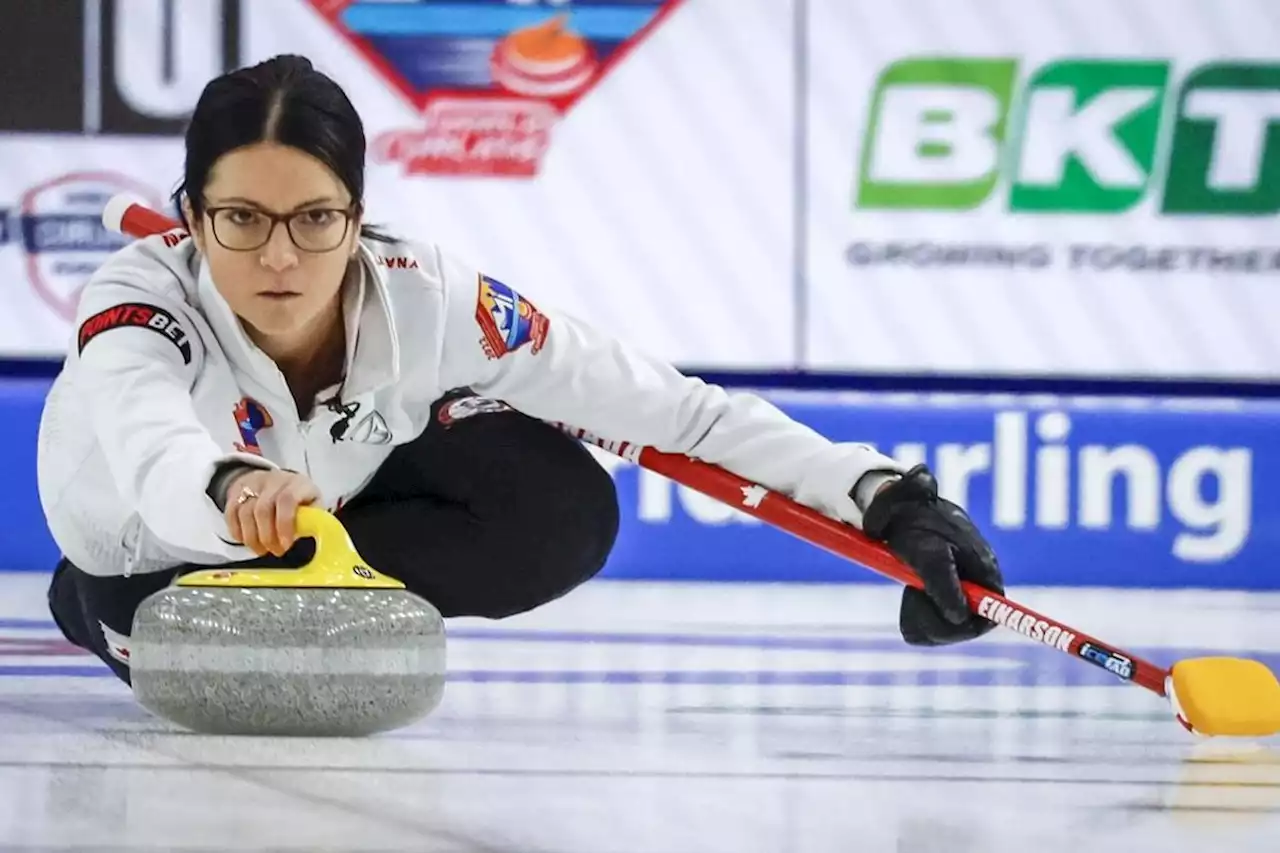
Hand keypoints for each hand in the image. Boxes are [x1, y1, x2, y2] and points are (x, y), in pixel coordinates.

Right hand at [224, 469, 321, 556]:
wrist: (276, 479)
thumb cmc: (300, 498)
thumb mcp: (313, 504)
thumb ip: (313, 519)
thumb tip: (316, 536)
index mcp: (296, 483)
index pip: (287, 500)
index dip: (285, 524)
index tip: (286, 545)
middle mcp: (273, 480)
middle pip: (262, 509)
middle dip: (267, 537)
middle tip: (275, 552)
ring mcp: (252, 485)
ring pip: (245, 513)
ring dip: (252, 538)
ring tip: (262, 551)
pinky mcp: (236, 492)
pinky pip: (231, 514)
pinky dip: (238, 532)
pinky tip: (248, 542)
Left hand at [859, 465, 1004, 646]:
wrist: (896, 509)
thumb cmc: (915, 526)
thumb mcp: (927, 553)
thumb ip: (943, 584)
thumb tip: (960, 618)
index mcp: (983, 571)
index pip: (989, 615)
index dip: (964, 628)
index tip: (938, 623)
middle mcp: (975, 584)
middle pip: (963, 627)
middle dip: (934, 619)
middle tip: (912, 596)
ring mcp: (956, 590)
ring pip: (942, 626)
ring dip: (920, 613)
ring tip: (910, 587)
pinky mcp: (938, 594)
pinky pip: (927, 621)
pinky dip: (913, 612)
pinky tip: (909, 592)